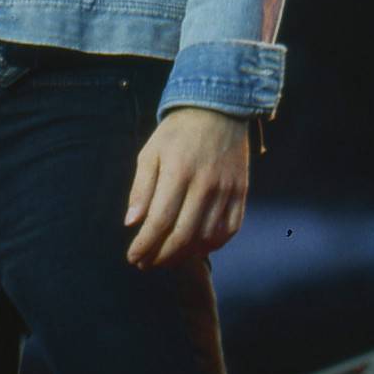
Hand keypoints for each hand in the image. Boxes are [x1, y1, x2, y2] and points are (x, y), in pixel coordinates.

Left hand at [124, 106, 249, 267]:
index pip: (159, 221)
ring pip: (206, 238)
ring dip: (184, 256)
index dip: (145, 245)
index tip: (132, 257)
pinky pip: (229, 231)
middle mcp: (204, 184)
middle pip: (182, 236)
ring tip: (166, 258)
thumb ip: (141, 188)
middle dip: (160, 257)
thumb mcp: (151, 152)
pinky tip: (195, 247)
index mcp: (178, 171)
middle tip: (146, 264)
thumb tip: (132, 223)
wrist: (217, 109)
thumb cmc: (176, 133)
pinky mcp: (241, 193)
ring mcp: (226, 190)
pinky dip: (212, 245)